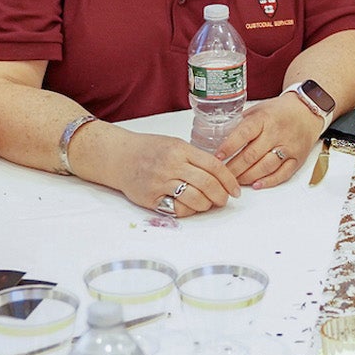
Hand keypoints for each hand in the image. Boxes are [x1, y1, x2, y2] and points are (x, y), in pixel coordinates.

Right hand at [93, 125, 240, 217]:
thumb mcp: (174, 144)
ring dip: (206, 205)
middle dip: (221, 196)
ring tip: (207, 204)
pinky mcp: (151, 198)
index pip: (214, 166)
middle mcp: (171, 165)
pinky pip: (177, 209)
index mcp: (180, 149)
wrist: (118, 156)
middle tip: (224, 200)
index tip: (236, 190)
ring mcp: (160, 182)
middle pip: (207, 184)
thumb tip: (220, 175)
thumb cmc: (149, 149)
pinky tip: (190, 207)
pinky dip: (188, 210)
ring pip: (194, 199)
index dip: (229, 180)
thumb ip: (195, 157)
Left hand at [219, 94, 326, 187]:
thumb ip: (242, 123)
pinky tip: (256, 185)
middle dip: (234, 168)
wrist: (307, 111)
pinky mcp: (298, 158)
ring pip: (265, 167)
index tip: (217, 157)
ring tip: (235, 181)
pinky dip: (268, 181)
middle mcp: (277, 133)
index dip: (229, 146)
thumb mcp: (258, 110)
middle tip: (221, 175)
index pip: (243, 133)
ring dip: (247, 177)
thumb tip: (221, 138)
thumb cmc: (279, 111)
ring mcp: (288, 147)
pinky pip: (282, 174)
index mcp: (264, 118)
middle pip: (251, 155)